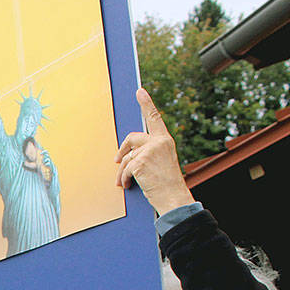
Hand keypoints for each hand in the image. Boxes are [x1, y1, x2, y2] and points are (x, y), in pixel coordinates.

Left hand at [114, 88, 194, 215]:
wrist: (173, 198)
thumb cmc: (167, 183)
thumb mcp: (163, 161)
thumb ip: (150, 152)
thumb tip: (129, 154)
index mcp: (165, 140)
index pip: (154, 118)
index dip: (146, 104)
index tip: (140, 91)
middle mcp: (158, 142)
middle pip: (131, 138)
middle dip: (122, 149)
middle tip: (116, 160)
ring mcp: (149, 151)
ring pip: (126, 158)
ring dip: (122, 171)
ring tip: (124, 182)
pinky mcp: (140, 162)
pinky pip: (125, 169)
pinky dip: (124, 178)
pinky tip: (128, 185)